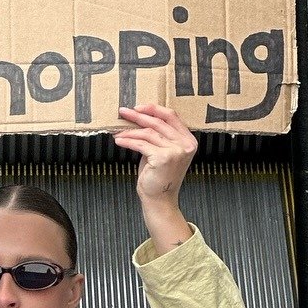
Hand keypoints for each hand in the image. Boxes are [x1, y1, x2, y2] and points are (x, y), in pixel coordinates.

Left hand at [112, 103, 197, 237]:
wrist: (159, 200)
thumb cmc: (158, 177)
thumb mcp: (162, 152)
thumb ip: (158, 136)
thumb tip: (139, 118)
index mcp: (188, 140)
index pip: (171, 116)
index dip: (154, 109)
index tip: (138, 107)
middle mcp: (185, 144)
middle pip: (158, 122)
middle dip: (138, 116)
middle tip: (123, 112)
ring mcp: (176, 151)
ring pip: (148, 133)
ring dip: (130, 131)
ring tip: (118, 131)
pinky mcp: (163, 158)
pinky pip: (141, 144)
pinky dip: (128, 141)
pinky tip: (119, 141)